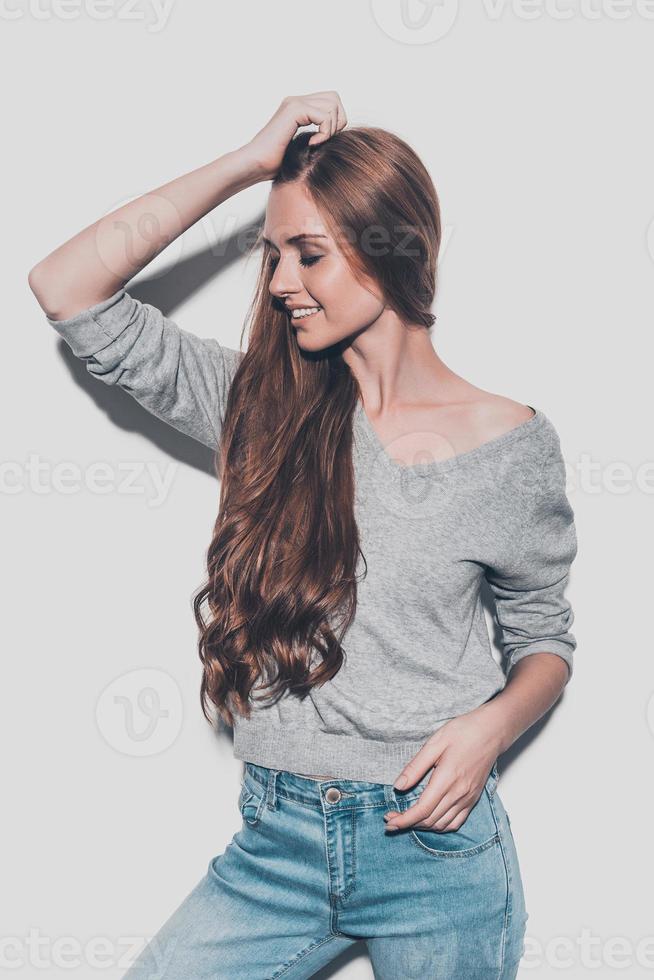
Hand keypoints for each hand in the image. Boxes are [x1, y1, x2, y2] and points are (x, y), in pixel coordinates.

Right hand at [245, 91, 347, 180]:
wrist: (255, 165)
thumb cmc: (275, 165)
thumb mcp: (302, 148)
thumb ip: (317, 136)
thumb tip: (339, 135)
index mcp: (298, 108)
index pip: (331, 101)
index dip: (335, 121)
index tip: (324, 141)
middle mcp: (296, 101)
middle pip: (334, 98)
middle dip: (338, 121)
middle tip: (325, 140)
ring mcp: (294, 103)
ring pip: (332, 105)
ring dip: (331, 128)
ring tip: (317, 143)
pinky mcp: (294, 110)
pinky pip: (324, 116)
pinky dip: (325, 133)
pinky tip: (312, 144)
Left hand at [384, 705, 502, 832]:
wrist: (491, 731)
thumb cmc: (463, 732)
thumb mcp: (434, 743)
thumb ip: (415, 767)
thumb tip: (398, 786)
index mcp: (446, 779)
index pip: (422, 810)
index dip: (404, 820)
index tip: (389, 821)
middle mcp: (459, 794)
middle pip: (429, 820)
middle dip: (407, 823)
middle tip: (391, 817)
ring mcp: (468, 798)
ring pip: (442, 825)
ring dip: (422, 826)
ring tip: (407, 818)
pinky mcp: (473, 799)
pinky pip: (456, 822)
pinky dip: (440, 826)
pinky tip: (429, 819)